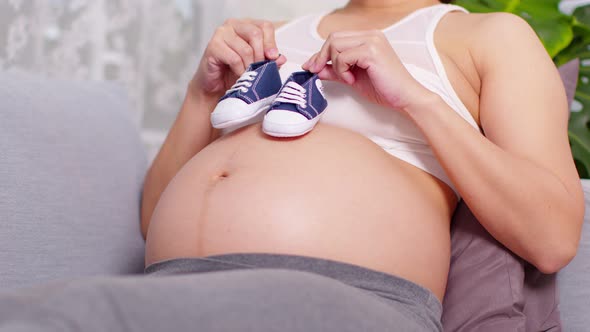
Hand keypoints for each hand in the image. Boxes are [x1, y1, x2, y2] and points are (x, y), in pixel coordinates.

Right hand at [190, 19, 286, 98]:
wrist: (216, 86)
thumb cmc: (235, 72)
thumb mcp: (257, 65)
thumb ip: (270, 60)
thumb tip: (281, 58)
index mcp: (246, 25)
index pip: (265, 26)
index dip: (271, 43)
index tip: (272, 58)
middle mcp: (233, 25)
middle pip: (256, 34)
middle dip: (260, 56)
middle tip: (258, 69)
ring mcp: (221, 34)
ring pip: (246, 49)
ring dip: (249, 66)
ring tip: (248, 75)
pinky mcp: (213, 46)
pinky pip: (234, 58)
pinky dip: (239, 70)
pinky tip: (239, 75)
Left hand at [302, 31, 432, 111]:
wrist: (405, 97)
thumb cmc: (384, 88)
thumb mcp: (353, 78)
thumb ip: (335, 70)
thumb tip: (315, 68)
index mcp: (368, 37)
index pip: (335, 38)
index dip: (321, 53)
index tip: (312, 67)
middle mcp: (370, 35)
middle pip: (332, 38)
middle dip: (323, 57)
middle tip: (322, 73)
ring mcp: (372, 41)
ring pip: (335, 46)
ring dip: (336, 66)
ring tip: (348, 78)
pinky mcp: (372, 51)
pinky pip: (343, 57)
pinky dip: (343, 70)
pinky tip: (353, 80)